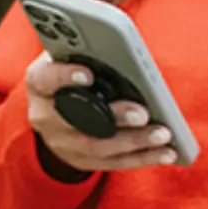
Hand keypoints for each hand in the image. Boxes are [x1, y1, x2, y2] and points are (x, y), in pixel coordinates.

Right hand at [23, 50, 181, 174]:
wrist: (55, 108)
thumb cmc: (71, 72)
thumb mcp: (68, 55)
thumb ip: (85, 49)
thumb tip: (119, 46)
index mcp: (40, 82)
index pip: (46, 78)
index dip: (64, 77)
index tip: (87, 74)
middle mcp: (45, 116)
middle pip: (78, 120)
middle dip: (113, 118)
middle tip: (142, 114)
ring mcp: (63, 143)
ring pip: (99, 148)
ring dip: (135, 142)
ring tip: (163, 134)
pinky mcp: (82, 161)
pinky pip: (114, 163)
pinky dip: (143, 157)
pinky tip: (167, 151)